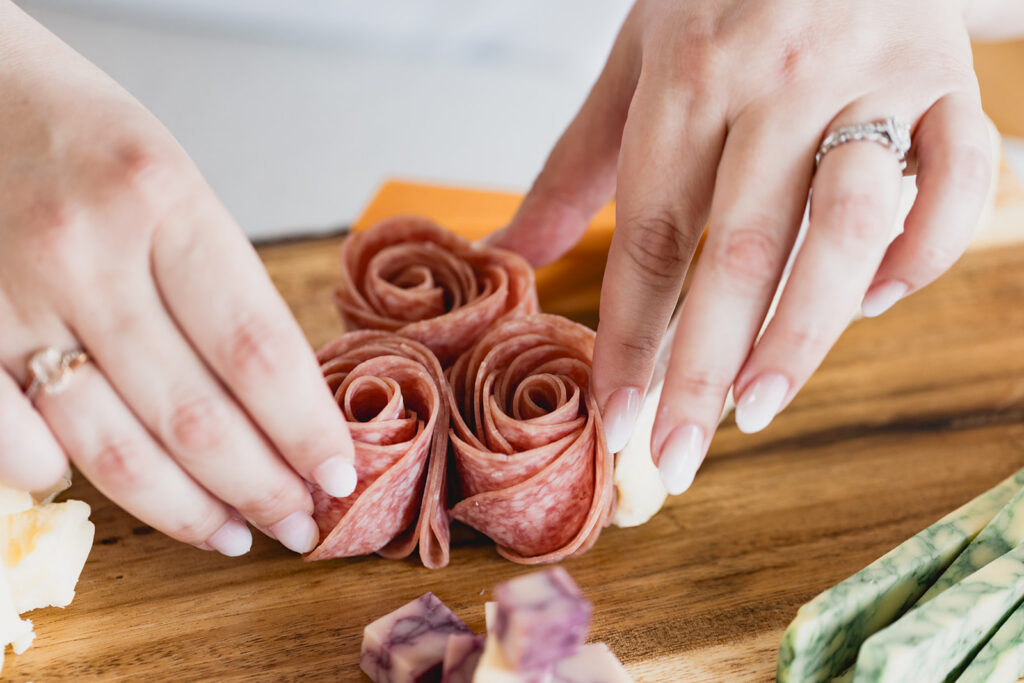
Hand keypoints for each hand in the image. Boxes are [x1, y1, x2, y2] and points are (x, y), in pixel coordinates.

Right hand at [0, 3, 355, 554]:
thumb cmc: (80, 135)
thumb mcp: (174, 182)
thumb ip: (217, 283)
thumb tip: (275, 396)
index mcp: (162, 202)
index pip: (257, 350)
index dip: (306, 429)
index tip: (340, 474)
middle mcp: (84, 255)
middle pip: (195, 414)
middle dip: (262, 486)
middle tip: (301, 523)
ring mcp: (9, 299)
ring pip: (112, 447)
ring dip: (185, 509)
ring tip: (235, 535)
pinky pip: (14, 443)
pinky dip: (65, 481)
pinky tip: (115, 493)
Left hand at [490, 0, 991, 492]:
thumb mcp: (633, 65)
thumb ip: (573, 167)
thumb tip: (503, 255)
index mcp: (691, 78)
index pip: (653, 237)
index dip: (633, 338)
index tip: (618, 421)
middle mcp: (778, 81)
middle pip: (738, 250)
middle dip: (702, 366)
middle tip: (678, 454)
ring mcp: (872, 78)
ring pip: (844, 228)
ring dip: (802, 332)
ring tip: (755, 407)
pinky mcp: (948, 81)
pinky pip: (956, 180)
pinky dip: (922, 250)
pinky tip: (875, 301)